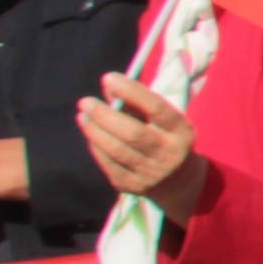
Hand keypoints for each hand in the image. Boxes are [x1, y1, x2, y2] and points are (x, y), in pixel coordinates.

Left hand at [78, 75, 203, 210]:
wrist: (179, 181)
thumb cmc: (165, 138)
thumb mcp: (160, 120)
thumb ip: (135, 102)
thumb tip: (108, 84)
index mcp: (181, 131)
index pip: (156, 108)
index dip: (132, 91)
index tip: (109, 78)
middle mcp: (169, 153)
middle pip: (133, 133)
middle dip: (104, 115)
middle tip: (85, 101)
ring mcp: (152, 172)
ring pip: (117, 150)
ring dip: (95, 130)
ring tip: (82, 116)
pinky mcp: (134, 185)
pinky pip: (109, 164)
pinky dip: (97, 147)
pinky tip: (90, 135)